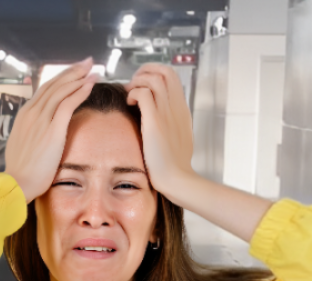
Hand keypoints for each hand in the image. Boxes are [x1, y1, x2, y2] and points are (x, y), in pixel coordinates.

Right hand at [4, 57, 98, 202]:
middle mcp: (32, 113)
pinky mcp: (53, 130)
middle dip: (72, 71)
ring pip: (62, 90)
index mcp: (24, 115)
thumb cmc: (20, 170)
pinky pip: (68, 104)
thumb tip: (38, 132)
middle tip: (87, 62)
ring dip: (78, 77)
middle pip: (54, 85)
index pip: (44, 90)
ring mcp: (41, 120)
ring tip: (92, 69)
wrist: (16, 183)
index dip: (60, 78)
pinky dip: (80, 91)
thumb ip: (30, 133)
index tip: (73, 72)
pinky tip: (91, 83)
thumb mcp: (21, 145)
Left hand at [125, 65, 195, 201]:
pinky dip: (134, 93)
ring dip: (137, 81)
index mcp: (182, 109)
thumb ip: (171, 123)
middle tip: (134, 83)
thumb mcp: (178, 137)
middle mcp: (176, 106)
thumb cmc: (174, 163)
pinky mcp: (155, 121)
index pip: (172, 76)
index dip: (155, 73)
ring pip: (154, 78)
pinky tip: (129, 103)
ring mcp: (167, 112)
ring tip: (130, 94)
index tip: (142, 83)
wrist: (177, 178)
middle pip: (165, 71)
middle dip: (145, 70)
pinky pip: (144, 93)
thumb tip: (162, 118)